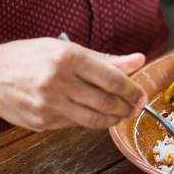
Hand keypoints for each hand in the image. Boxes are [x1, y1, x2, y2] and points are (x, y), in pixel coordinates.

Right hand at [0, 38, 146, 131]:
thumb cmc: (31, 57)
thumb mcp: (66, 49)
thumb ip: (105, 59)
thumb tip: (139, 60)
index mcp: (68, 58)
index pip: (112, 79)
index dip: (132, 90)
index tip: (142, 95)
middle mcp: (58, 82)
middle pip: (106, 102)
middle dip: (126, 107)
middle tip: (135, 107)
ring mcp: (48, 105)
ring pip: (94, 120)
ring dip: (113, 119)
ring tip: (120, 114)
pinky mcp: (41, 122)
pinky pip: (76, 125)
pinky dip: (91, 121)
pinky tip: (96, 115)